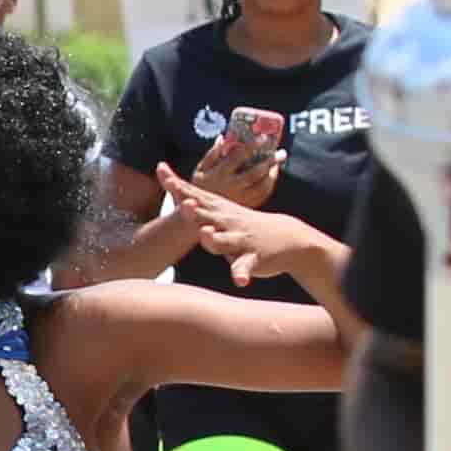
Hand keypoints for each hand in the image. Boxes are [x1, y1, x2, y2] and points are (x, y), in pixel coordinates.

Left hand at [183, 192, 344, 293]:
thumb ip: (200, 209)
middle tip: (184, 204)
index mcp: (218, 210)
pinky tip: (239, 280)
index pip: (194, 195)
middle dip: (194, 210)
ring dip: (214, 239)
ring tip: (206, 235)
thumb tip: (179, 198)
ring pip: (224, 241)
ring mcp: (241, 239)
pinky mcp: (253, 258)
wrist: (288, 237)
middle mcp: (228, 222)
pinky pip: (245, 267)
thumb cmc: (244, 226)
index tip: (161, 170)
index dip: (178, 185)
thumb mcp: (222, 214)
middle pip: (207, 214)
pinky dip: (242, 273)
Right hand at [189, 113, 284, 208]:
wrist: (197, 215)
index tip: (264, 138)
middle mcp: (231, 186)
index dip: (253, 146)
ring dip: (272, 173)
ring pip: (262, 185)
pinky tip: (271, 178)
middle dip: (270, 161)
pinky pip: (262, 196)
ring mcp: (239, 198)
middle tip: (280, 152)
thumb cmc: (199, 189)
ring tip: (277, 164)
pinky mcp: (245, 207)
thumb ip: (211, 154)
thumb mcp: (200, 170)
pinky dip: (269, 185)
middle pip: (255, 172)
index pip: (239, 156)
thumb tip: (222, 138)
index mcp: (219, 174)